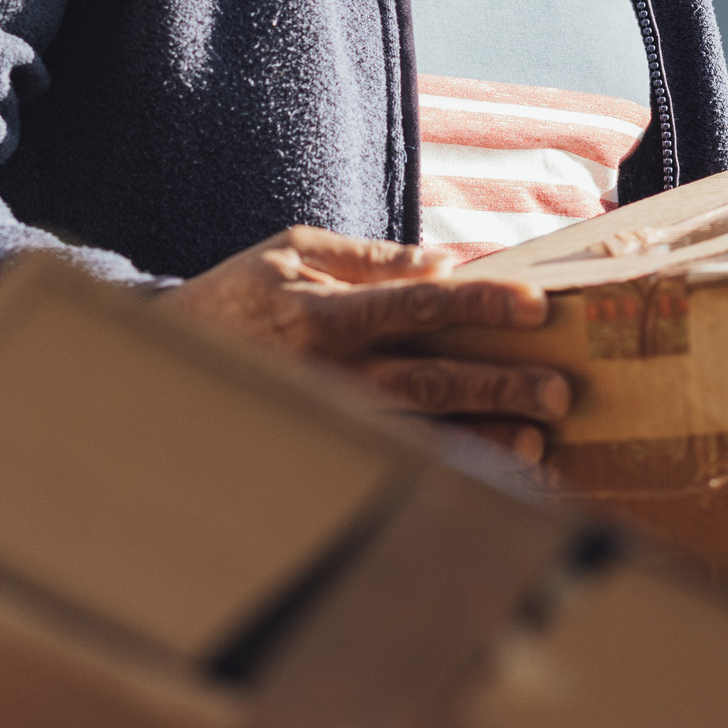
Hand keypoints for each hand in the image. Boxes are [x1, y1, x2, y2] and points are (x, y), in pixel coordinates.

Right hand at [160, 227, 571, 460]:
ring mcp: (327, 416)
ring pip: (416, 434)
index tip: (534, 306)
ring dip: (479, 441)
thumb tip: (444, 263)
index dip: (478, 303)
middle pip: (427, 381)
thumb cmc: (241, 292)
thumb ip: (370, 259)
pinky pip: (394, 460)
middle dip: (496, 387)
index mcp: (323, 314)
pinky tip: (490, 476)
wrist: (169, 356)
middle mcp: (328, 372)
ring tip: (535, 446)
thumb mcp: (293, 251)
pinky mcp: (324, 444)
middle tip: (558, 393)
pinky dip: (445, 470)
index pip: (417, 305)